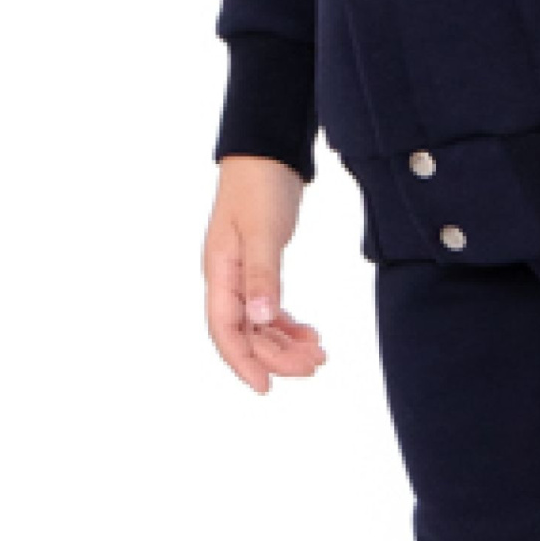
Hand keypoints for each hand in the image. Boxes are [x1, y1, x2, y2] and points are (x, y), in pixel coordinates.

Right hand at [203, 155, 328, 394]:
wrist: (268, 153)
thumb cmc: (259, 187)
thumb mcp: (261, 231)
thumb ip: (263, 275)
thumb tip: (260, 318)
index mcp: (220, 272)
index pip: (225, 330)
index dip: (243, 362)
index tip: (266, 387)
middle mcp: (227, 279)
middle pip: (247, 333)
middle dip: (277, 355)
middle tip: (315, 366)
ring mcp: (243, 275)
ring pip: (261, 324)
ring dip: (286, 343)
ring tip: (319, 355)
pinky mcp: (261, 268)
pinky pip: (270, 309)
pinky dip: (289, 325)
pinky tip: (311, 334)